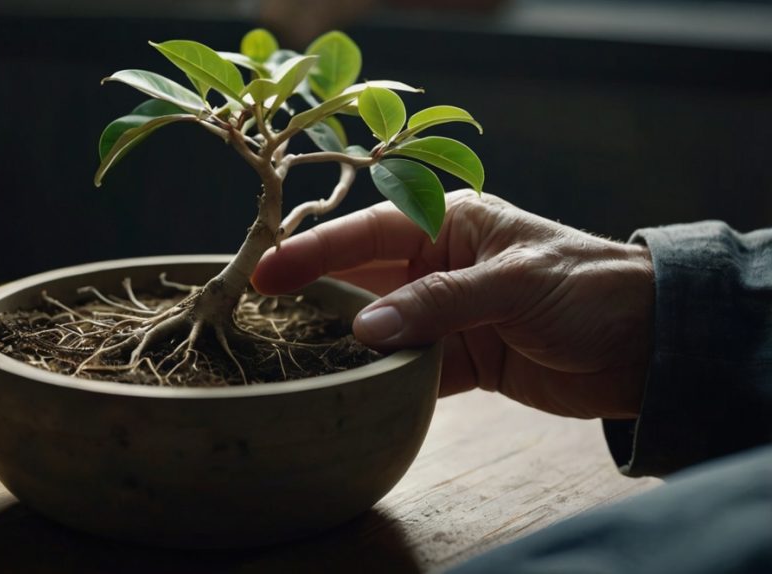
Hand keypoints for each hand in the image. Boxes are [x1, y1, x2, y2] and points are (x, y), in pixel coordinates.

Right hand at [252, 191, 654, 418]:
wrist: (649, 347)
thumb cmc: (589, 288)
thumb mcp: (512, 284)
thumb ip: (438, 304)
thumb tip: (365, 330)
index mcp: (451, 224)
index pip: (367, 231)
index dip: (313, 249)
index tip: (267, 270)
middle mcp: (440, 264)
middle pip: (362, 278)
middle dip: (314, 295)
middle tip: (259, 315)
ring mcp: (447, 314)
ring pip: (378, 325)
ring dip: (341, 340)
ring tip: (290, 354)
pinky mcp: (461, 359)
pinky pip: (406, 367)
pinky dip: (380, 378)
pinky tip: (347, 388)